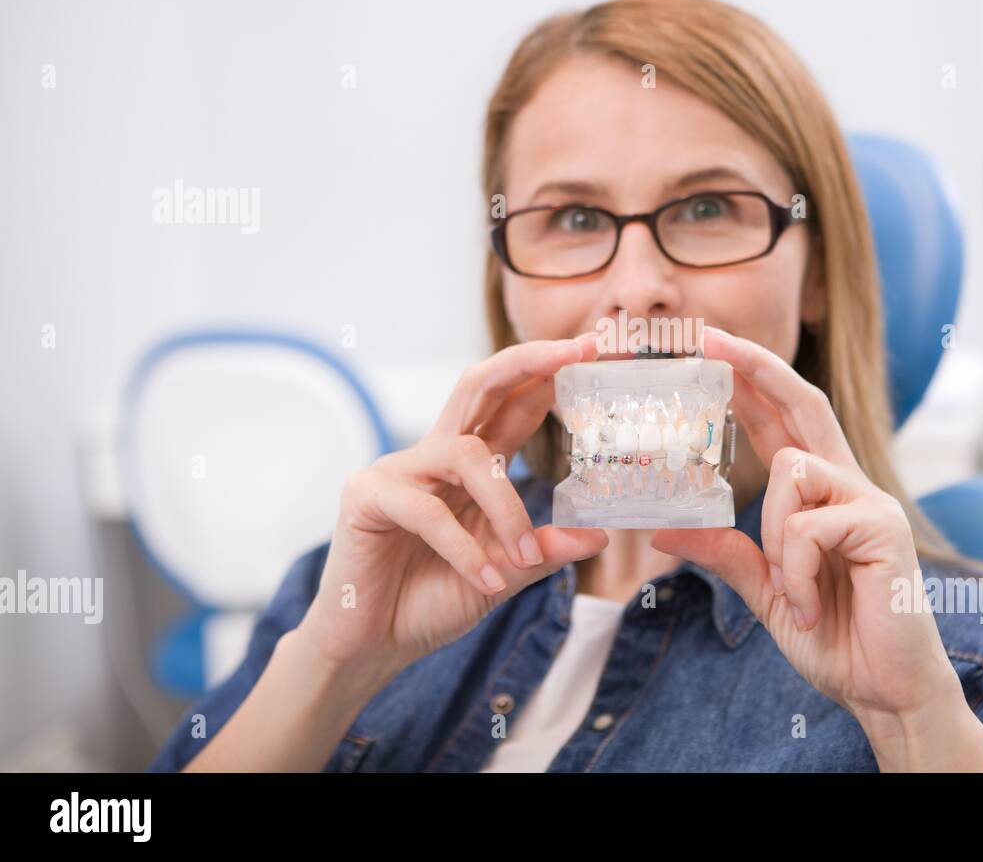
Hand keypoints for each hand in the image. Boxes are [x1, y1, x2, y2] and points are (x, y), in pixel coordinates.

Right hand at [297, 334, 608, 680]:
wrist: (371, 646)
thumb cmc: (431, 601)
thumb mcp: (503, 575)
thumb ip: (543, 551)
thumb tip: (601, 535)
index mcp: (469, 466)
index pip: (510, 404)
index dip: (546, 375)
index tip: (590, 352)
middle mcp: (434, 456)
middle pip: (478, 385)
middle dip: (527, 363)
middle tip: (573, 353)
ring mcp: (398, 470)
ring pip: (466, 456)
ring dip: (506, 509)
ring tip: (523, 557)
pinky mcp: (366, 497)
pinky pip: (428, 510)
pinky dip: (464, 549)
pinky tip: (485, 579)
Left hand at [651, 326, 982, 770]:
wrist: (887, 691)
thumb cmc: (836, 637)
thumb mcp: (768, 592)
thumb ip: (727, 555)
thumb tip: (663, 533)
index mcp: (823, 494)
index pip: (783, 419)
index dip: (749, 380)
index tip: (707, 350)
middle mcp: (850, 484)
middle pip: (802, 402)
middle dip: (754, 365)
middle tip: (705, 339)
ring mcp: (871, 501)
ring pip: (791, 475)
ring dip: (773, 539)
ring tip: (791, 592)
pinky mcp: (883, 528)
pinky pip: (808, 528)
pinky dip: (795, 573)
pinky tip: (810, 606)